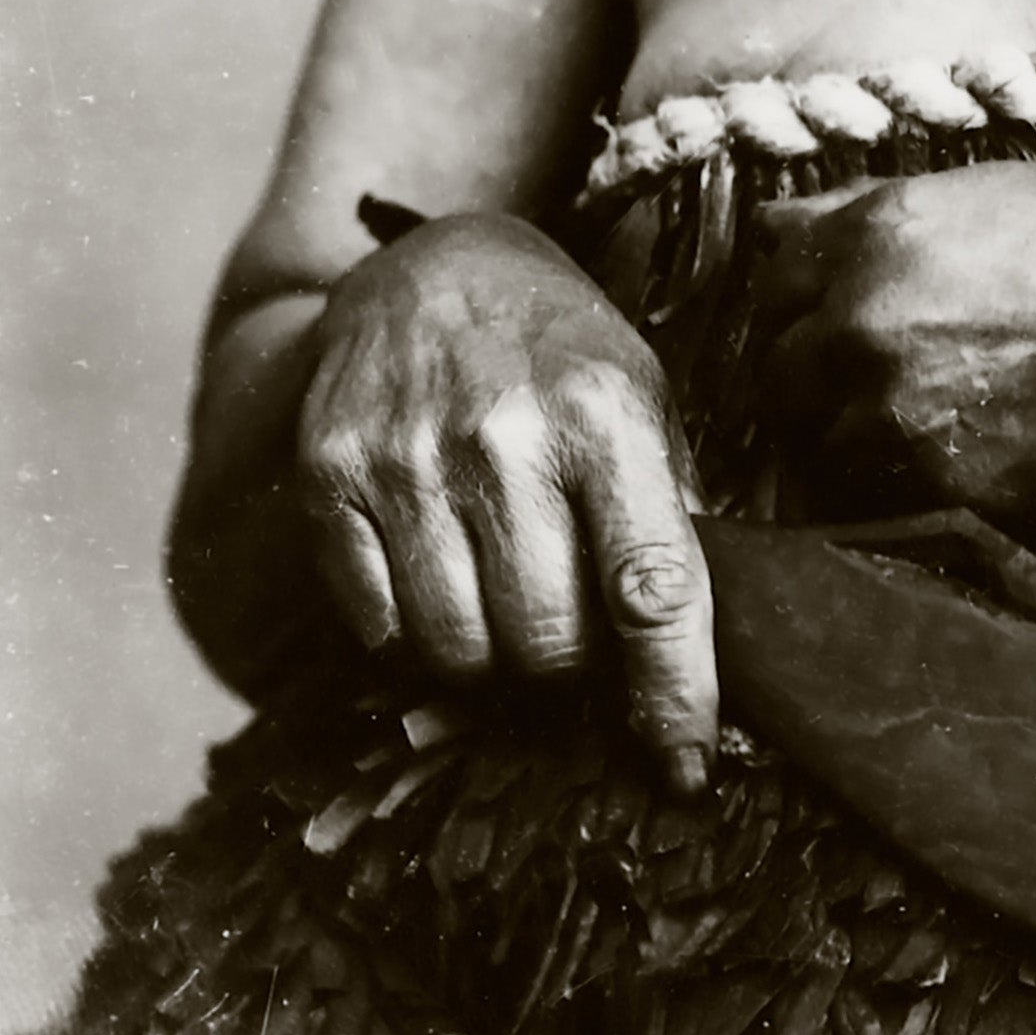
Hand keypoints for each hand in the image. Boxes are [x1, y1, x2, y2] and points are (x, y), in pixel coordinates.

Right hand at [297, 213, 715, 787]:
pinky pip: (377, 627)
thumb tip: (701, 650)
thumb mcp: (643, 397)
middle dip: (567, 666)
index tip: (687, 769)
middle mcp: (507, 436)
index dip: (675, 693)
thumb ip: (670, 511)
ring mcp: (410, 457)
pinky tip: (434, 570)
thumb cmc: (559, 351)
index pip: (653, 585)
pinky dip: (410, 631)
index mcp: (608, 416)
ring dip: (487, 657)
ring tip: (500, 593)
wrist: (436, 265)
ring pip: (458, 653)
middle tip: (566, 625)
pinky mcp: (333, 476)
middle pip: (547, 644)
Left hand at [755, 167, 1035, 527]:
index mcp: (874, 234)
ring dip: (845, 438)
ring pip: (814, 442)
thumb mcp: (988, 194)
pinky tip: (944, 461)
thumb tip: (777, 223)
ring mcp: (889, 409)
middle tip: (862, 383)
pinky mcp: (927, 484)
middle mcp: (862, 319)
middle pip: (774, 370)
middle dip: (807, 378)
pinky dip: (888, 486)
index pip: (772, 279)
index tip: (824, 318)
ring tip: (912, 427)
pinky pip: (868, 495)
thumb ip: (871, 210)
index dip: (796, 302)